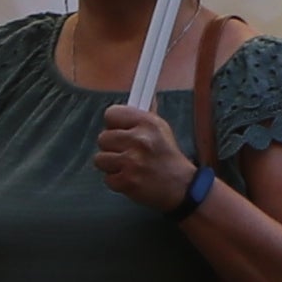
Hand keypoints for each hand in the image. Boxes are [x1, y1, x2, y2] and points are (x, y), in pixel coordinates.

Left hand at [88, 100, 198, 215]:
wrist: (182, 187)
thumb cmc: (168, 157)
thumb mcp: (161, 129)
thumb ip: (143, 114)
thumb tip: (140, 93)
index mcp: (147, 123)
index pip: (111, 114)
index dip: (114, 124)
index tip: (119, 131)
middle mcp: (139, 140)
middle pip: (102, 138)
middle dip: (112, 147)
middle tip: (126, 153)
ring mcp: (132, 162)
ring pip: (100, 159)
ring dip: (111, 165)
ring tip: (128, 167)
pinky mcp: (127, 181)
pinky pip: (107, 178)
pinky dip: (116, 181)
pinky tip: (130, 178)